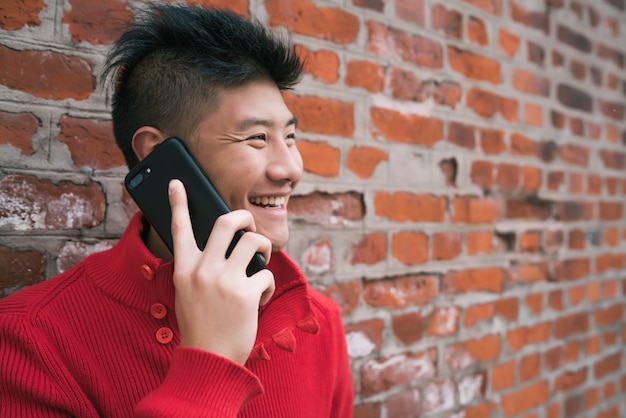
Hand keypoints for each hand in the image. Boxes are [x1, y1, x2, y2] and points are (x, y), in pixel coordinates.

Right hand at [167, 179, 274, 364]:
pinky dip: (268, 284)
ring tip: (261, 262)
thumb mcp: (188, 294)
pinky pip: (267, 273)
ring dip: (264, 247)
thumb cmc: (201, 326)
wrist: (208, 361)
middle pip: (226, 222)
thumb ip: (200, 269)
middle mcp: (202, 270)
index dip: (178, 203)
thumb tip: (226, 248)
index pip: (178, 229)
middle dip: (244, 217)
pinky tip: (261, 297)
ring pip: (253, 241)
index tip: (177, 183)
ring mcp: (224, 280)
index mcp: (184, 270)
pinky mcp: (245, 293)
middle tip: (250, 226)